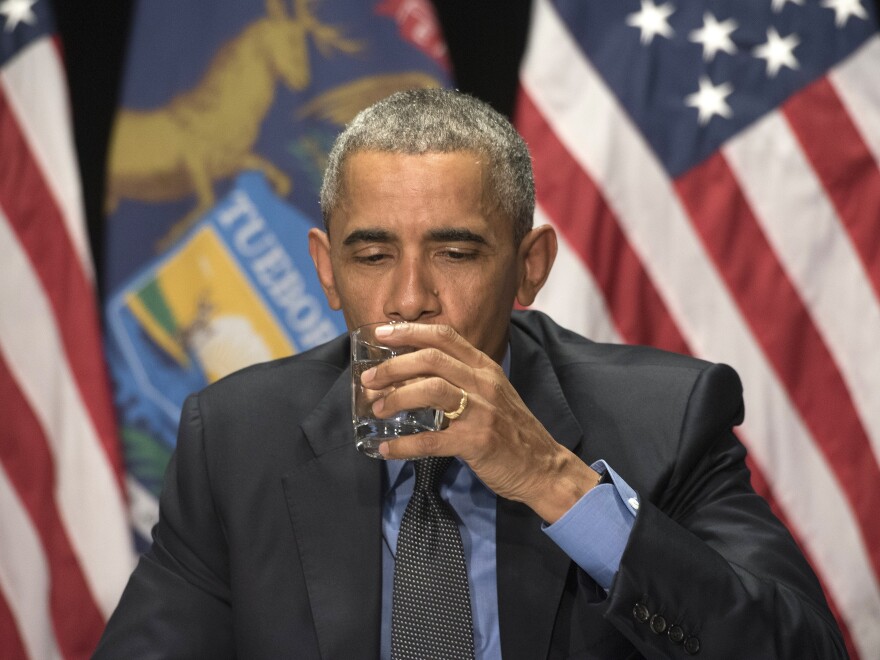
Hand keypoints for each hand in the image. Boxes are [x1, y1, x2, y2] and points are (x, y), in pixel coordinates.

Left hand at [359, 323, 600, 522]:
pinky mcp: (476, 442)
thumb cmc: (511, 429)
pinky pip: (431, 440)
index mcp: (484, 367)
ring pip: (430, 391)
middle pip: (431, 360)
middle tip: (369, 378)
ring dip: (396, 397)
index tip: (381, 333)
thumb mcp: (492, 392)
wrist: (543, 466)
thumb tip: (413, 372)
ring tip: (377, 408)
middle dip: (393, 366)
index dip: (409, 331)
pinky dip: (404, 444)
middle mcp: (483, 383)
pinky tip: (386, 449)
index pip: (445, 336)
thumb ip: (462, 377)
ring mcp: (481, 412)